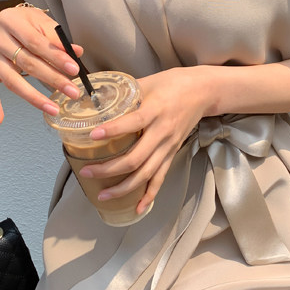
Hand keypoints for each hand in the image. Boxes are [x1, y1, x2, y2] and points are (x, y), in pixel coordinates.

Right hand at [0, 5, 85, 123]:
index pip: (35, 42)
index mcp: (10, 20)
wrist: (9, 20)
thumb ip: (57, 39)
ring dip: (34, 97)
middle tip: (72, 91)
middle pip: (26, 63)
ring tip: (53, 108)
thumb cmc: (27, 22)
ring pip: (13, 80)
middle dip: (52, 79)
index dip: (56, 57)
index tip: (73, 69)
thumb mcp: (43, 22)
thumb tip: (76, 53)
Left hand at [77, 67, 212, 215]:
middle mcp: (162, 132)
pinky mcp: (172, 153)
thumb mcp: (147, 82)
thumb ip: (123, 93)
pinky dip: (150, 195)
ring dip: (124, 188)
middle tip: (86, 172)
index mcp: (155, 110)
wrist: (202, 91)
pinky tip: (138, 208)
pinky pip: (160, 177)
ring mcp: (168, 146)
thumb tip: (95, 99)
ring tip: (103, 195)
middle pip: (135, 158)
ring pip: (146, 173)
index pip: (133, 122)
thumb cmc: (173, 83)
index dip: (113, 131)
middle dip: (109, 169)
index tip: (93, 136)